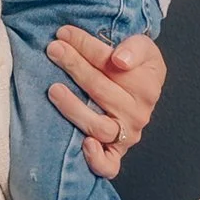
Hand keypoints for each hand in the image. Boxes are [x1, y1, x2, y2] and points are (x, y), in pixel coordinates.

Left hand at [46, 25, 164, 180]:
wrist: (143, 86)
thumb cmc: (137, 64)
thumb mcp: (144, 47)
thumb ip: (135, 47)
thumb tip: (119, 60)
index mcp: (146, 85)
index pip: (110, 64)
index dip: (85, 46)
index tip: (63, 34)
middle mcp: (138, 113)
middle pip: (100, 90)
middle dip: (73, 66)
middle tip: (53, 50)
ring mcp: (127, 135)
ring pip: (98, 126)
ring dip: (73, 108)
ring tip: (53, 89)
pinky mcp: (116, 153)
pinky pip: (108, 165)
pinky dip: (96, 159)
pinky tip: (84, 144)